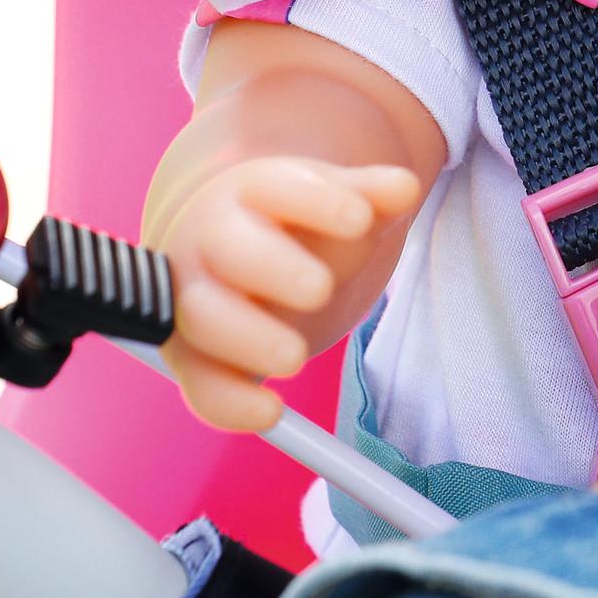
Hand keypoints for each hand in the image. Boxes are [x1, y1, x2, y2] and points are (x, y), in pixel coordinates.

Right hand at [143, 152, 422, 431]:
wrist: (239, 257)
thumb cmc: (293, 228)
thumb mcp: (333, 203)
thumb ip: (369, 196)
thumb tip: (403, 188)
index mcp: (251, 191)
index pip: (277, 186)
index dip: (316, 201)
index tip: (360, 218)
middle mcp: (211, 240)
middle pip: (228, 247)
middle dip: (272, 267)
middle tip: (322, 290)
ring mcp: (194, 299)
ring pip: (201, 318)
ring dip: (246, 338)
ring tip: (297, 356)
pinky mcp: (194, 357)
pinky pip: (200, 384)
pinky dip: (229, 404)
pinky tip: (271, 411)